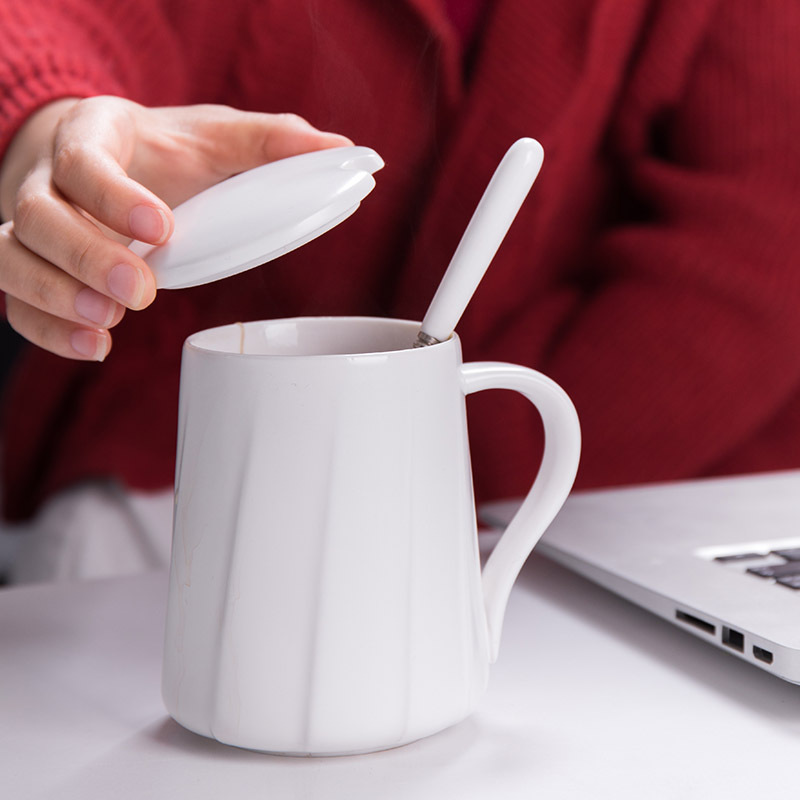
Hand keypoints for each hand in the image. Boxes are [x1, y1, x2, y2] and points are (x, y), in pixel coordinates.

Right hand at [0, 96, 351, 359]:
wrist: (108, 156)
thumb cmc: (165, 150)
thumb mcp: (215, 136)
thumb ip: (270, 143)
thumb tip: (342, 151)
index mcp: (94, 136)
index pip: (84, 159)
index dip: (114, 196)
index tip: (162, 230)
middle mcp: (49, 180)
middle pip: (37, 217)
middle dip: (84, 256)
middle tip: (138, 292)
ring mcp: (33, 229)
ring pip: (12, 260)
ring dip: (55, 297)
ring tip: (108, 326)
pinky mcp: (33, 269)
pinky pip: (17, 303)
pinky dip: (47, 330)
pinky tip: (93, 347)